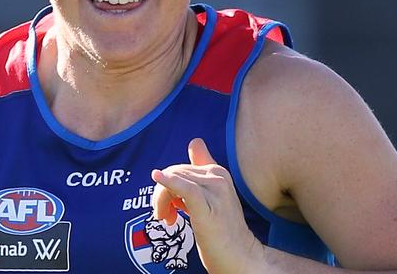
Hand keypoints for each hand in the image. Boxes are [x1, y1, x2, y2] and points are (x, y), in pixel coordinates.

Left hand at [151, 138, 265, 273]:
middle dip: (162, 195)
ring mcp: (215, 190)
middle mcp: (217, 176)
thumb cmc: (223, 228)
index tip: (171, 201)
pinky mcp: (208, 206)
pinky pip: (184, 188)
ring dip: (162, 201)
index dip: (170, 181)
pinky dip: (168, 182)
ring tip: (168, 219)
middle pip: (174, 173)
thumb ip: (203, 166)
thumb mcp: (213, 194)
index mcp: (217, 171)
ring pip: (174, 181)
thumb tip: (195, 141)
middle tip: (165, 216)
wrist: (239, 256)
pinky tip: (157, 177)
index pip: (181, 167)